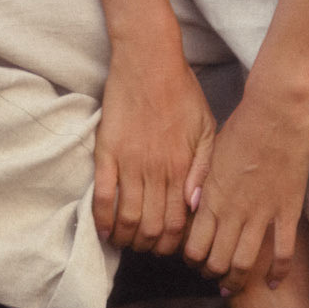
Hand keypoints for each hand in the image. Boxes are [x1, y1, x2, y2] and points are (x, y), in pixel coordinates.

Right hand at [94, 43, 215, 253]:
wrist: (149, 60)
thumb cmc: (182, 92)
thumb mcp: (207, 128)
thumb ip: (203, 169)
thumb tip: (195, 206)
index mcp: (182, 166)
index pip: (179, 223)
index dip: (173, 243)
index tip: (169, 246)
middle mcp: (156, 169)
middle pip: (152, 227)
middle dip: (150, 246)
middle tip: (147, 247)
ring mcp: (129, 161)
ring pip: (127, 218)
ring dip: (126, 238)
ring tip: (126, 240)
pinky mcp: (107, 151)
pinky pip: (102, 195)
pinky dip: (102, 219)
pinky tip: (105, 229)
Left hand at [183, 85, 308, 294]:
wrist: (275, 111)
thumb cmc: (242, 126)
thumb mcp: (212, 154)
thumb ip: (202, 183)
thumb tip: (193, 208)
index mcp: (211, 197)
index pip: (194, 246)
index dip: (193, 261)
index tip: (197, 261)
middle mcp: (233, 211)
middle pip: (217, 261)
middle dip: (213, 274)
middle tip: (215, 276)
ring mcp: (262, 213)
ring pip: (246, 263)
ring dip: (238, 279)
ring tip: (236, 284)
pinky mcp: (288, 210)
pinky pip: (283, 252)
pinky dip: (278, 273)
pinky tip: (274, 284)